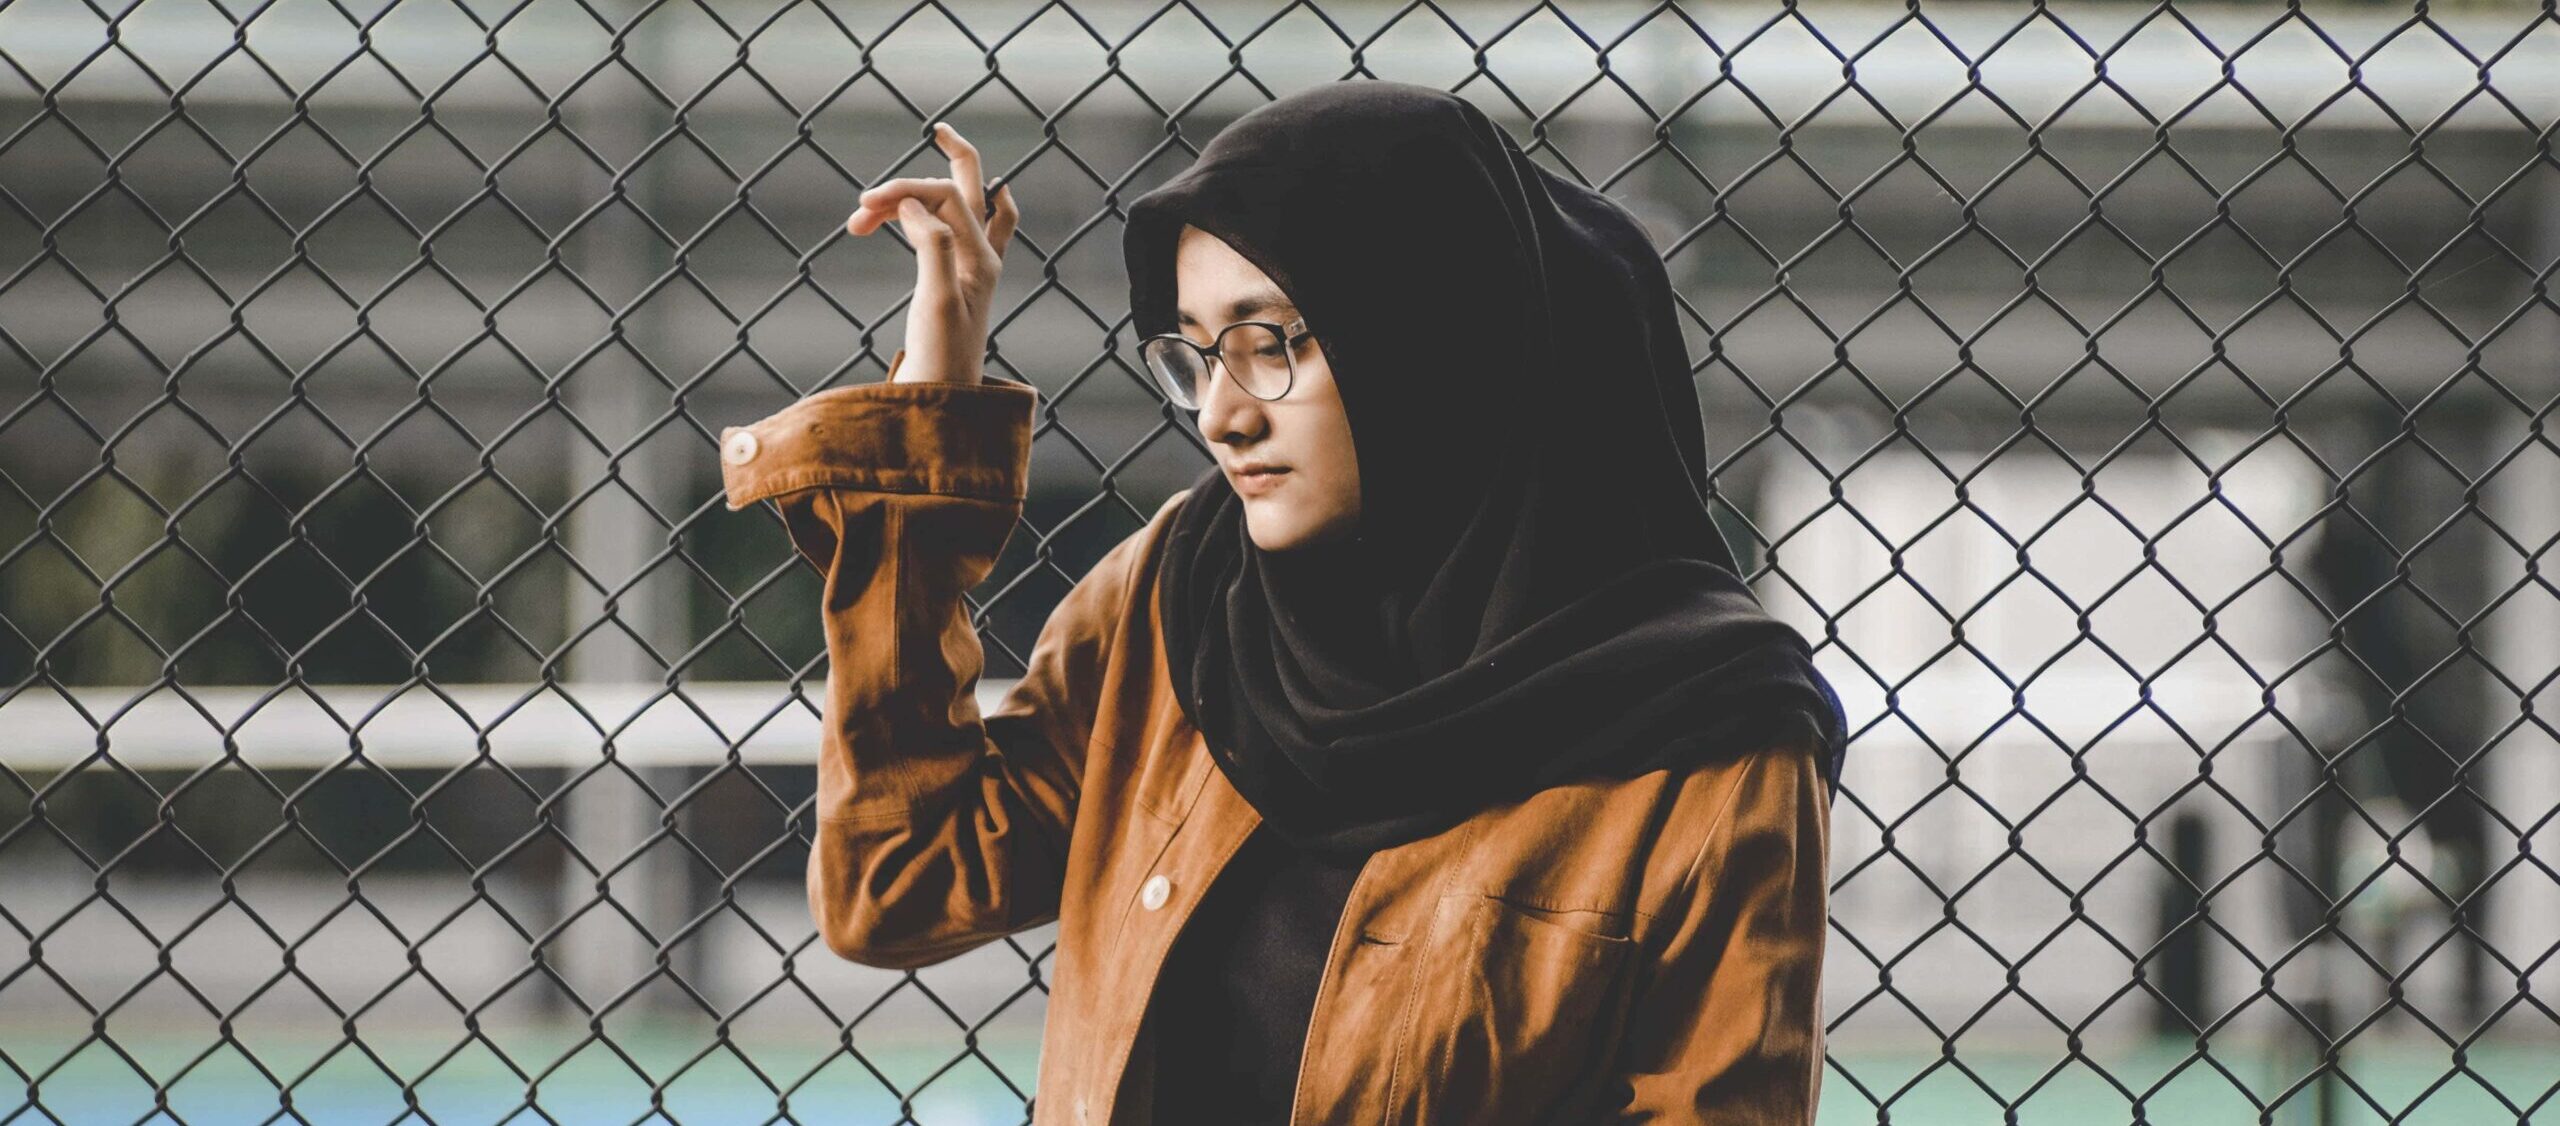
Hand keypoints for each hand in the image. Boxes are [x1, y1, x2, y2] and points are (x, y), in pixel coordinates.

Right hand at [845, 122, 1019, 384]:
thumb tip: (912, 202)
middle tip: (926, 139)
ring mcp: (972, 267)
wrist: (942, 402)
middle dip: (944, 163)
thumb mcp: (935, 302)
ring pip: (953, 208)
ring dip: (913, 199)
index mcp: (981, 257)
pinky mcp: (957, 280)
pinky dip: (933, 212)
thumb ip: (930, 245)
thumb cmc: (940, 359)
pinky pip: (962, 229)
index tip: (865, 210)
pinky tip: (919, 210)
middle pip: (971, 188)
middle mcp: (982, 256)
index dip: (905, 191)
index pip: (946, 198)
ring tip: (861, 218)